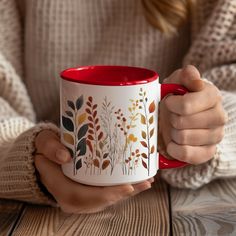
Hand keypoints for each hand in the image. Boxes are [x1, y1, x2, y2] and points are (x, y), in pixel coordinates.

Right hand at [34, 130, 152, 213]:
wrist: (47, 158)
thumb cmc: (47, 150)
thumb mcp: (43, 144)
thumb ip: (50, 148)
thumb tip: (65, 156)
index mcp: (61, 188)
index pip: (82, 197)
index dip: (105, 195)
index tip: (127, 187)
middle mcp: (73, 198)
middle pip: (101, 200)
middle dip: (124, 194)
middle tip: (145, 182)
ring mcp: (83, 197)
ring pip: (108, 199)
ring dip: (129, 193)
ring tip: (147, 181)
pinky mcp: (91, 192)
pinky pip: (109, 194)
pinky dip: (125, 190)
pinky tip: (140, 182)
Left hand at [159, 65, 227, 164]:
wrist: (178, 116)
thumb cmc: (176, 97)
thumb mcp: (177, 80)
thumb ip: (186, 75)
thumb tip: (197, 82)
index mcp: (212, 96)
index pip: (186, 106)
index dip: (171, 105)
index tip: (169, 101)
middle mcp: (219, 116)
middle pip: (181, 123)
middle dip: (171, 119)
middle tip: (173, 115)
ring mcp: (216, 136)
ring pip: (183, 138)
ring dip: (172, 133)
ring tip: (175, 127)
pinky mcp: (209, 152)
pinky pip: (187, 155)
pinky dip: (175, 149)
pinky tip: (174, 142)